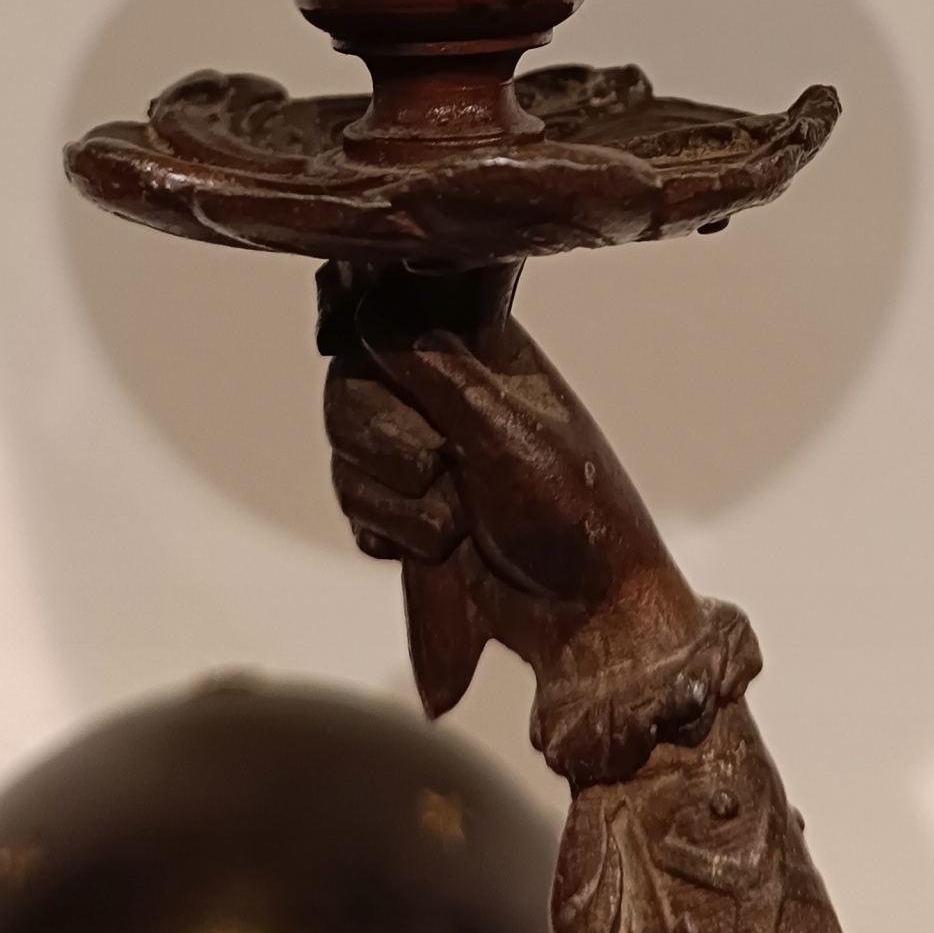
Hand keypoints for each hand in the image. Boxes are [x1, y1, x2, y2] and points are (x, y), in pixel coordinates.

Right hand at [320, 260, 704, 728]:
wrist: (586, 619)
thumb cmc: (576, 519)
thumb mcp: (507, 435)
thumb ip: (438, 373)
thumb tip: (375, 313)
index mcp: (481, 353)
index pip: (389, 321)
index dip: (383, 366)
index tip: (416, 408)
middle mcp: (445, 394)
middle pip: (349, 393)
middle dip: (391, 449)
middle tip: (444, 471)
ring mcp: (423, 452)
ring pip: (347, 455)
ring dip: (401, 504)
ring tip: (460, 524)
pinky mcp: (407, 507)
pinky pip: (355, 505)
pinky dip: (391, 533)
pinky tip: (439, 548)